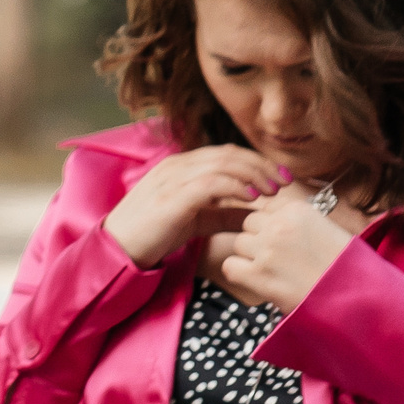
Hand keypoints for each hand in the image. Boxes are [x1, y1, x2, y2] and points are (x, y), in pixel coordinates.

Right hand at [102, 146, 289, 267]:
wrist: (117, 250)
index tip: (282, 178)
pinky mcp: (172, 197)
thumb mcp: (195, 221)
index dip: (258, 162)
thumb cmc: (153, 235)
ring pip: (223, 164)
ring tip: (275, 190)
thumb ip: (224, 214)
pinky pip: (212, 183)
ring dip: (255, 174)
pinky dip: (237, 187)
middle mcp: (177, 165)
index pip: (226, 153)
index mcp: (180, 166)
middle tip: (286, 181)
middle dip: (262, 165)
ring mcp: (173, 179)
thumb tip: (258, 215)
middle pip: (229, 154)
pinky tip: (254, 198)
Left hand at [207, 183, 358, 312]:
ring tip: (275, 273)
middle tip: (280, 260)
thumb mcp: (327, 229)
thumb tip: (270, 221)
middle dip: (259, 240)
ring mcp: (267, 249)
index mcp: (297, 209)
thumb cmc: (347, 268)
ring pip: (239, 244)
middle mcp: (280, 224)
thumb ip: (297, 222)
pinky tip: (260, 283)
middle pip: (249, 224)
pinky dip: (240, 275)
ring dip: (251, 258)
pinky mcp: (258, 275)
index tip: (286, 243)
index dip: (271, 226)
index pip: (265, 208)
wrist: (359, 300)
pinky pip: (230, 266)